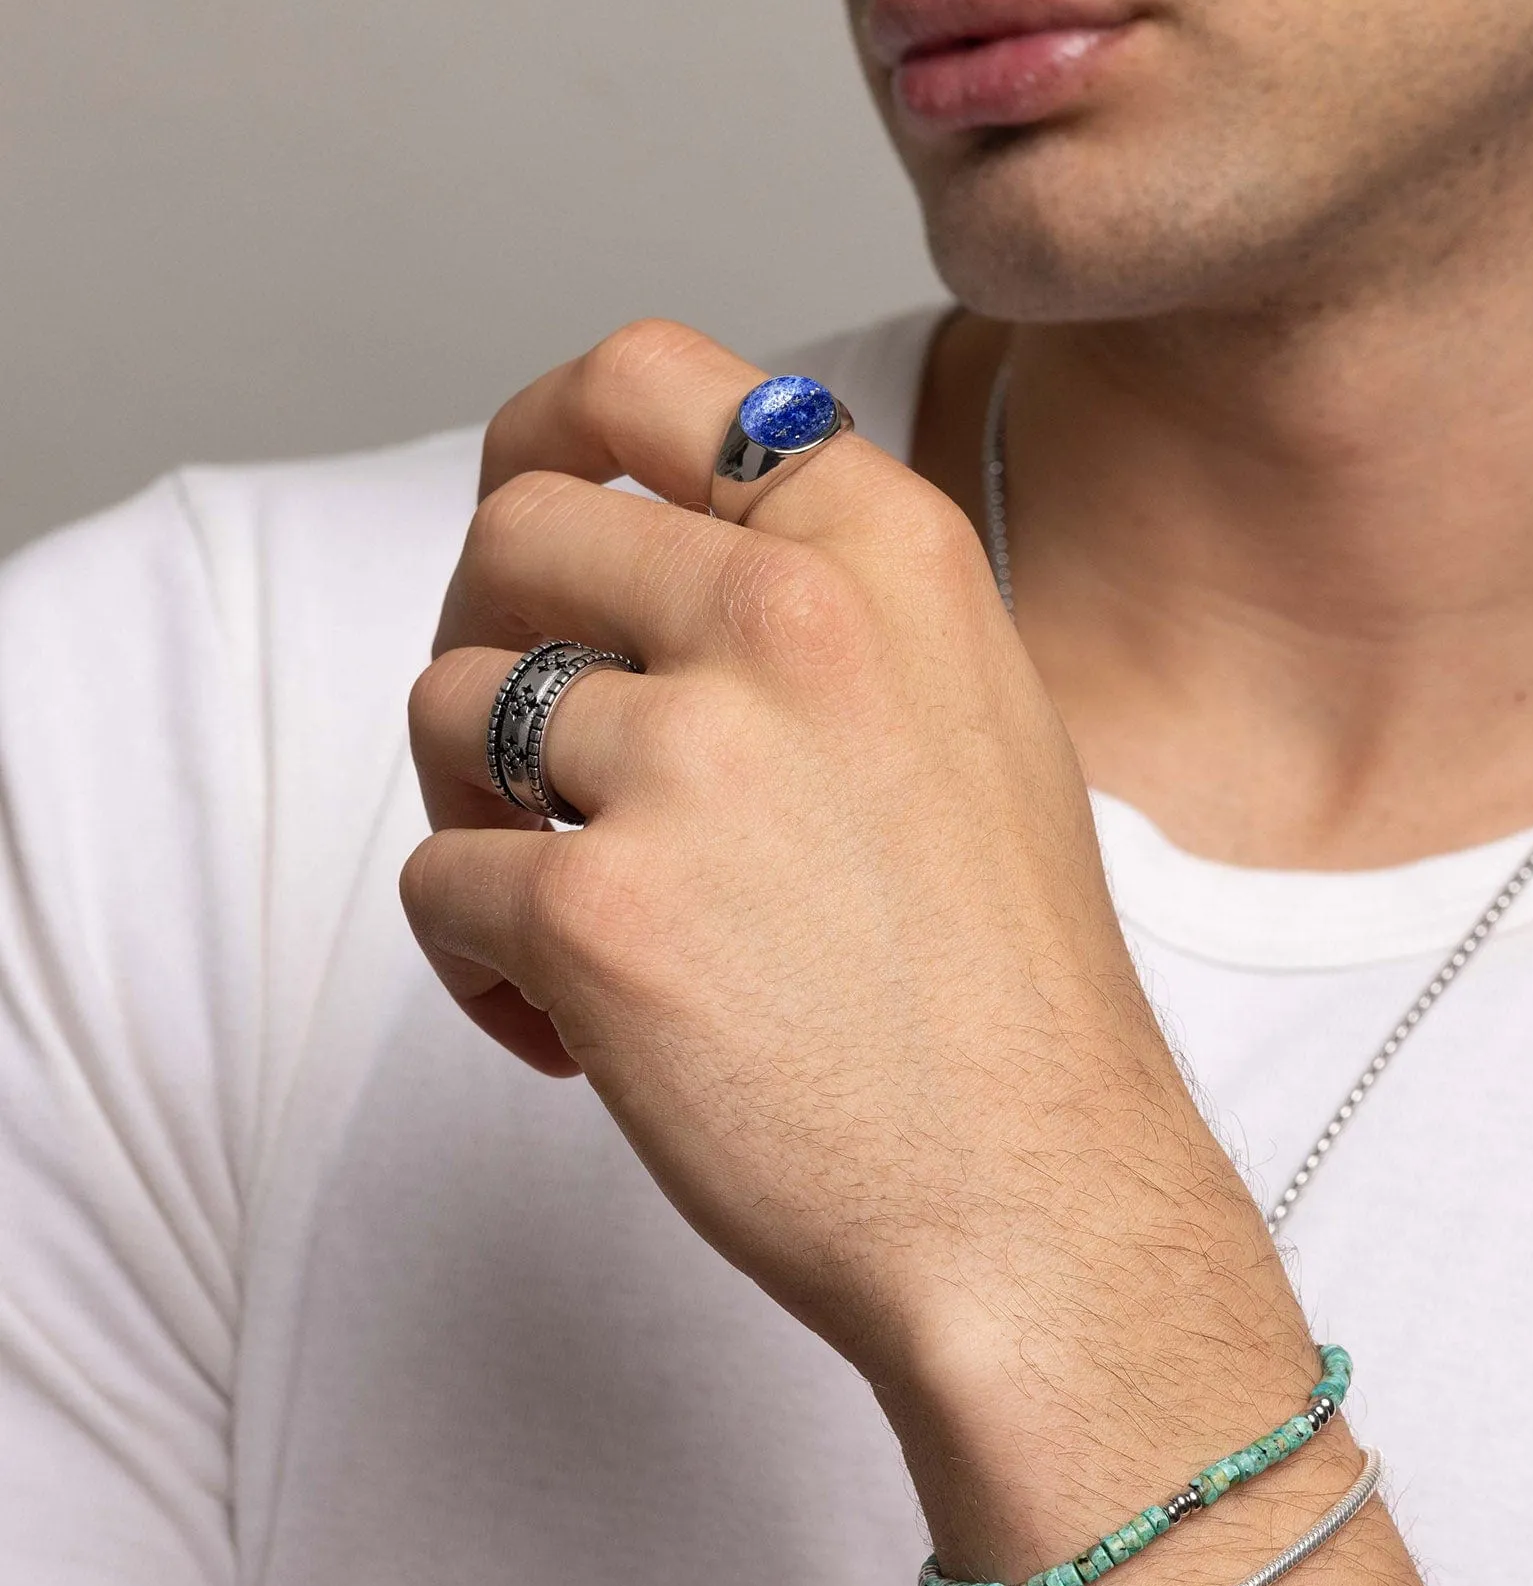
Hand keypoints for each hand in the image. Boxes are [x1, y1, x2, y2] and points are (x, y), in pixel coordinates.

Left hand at [401, 322, 1296, 1417]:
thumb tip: (643, 571)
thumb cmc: (1008, 999)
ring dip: (476, 817)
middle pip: (514, 534)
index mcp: (888, 552)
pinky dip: (479, 969)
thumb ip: (826, 614)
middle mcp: (788, 621)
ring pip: (446, 707)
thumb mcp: (973, 722)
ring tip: (575, 934)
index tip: (533, 531)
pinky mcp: (600, 913)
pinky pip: (438, 883)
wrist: (1042, 1207)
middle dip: (487, 641)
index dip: (549, 435)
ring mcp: (690, 761)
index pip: (650, 379)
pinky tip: (581, 1043)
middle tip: (533, 773)